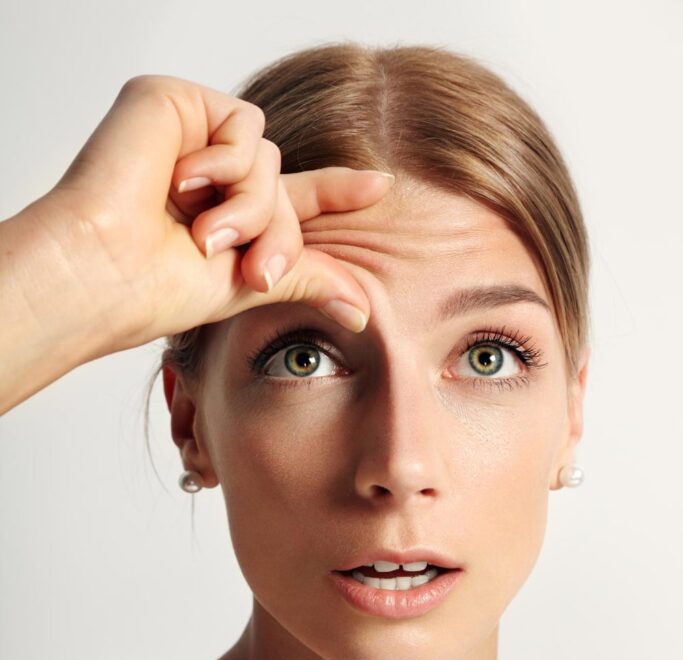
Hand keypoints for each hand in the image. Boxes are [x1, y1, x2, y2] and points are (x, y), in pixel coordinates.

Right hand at [46, 74, 393, 354]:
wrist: (109, 271)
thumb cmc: (159, 288)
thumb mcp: (250, 285)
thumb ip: (309, 277)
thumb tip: (364, 310)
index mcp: (223, 216)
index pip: (290, 199)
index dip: (335, 191)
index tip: (378, 188)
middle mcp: (208, 176)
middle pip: (284, 187)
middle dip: (277, 236)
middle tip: (251, 272)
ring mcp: (191, 138)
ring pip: (269, 159)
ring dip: (248, 207)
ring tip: (202, 235)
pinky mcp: (177, 103)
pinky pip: (244, 126)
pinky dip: (224, 164)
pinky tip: (180, 183)